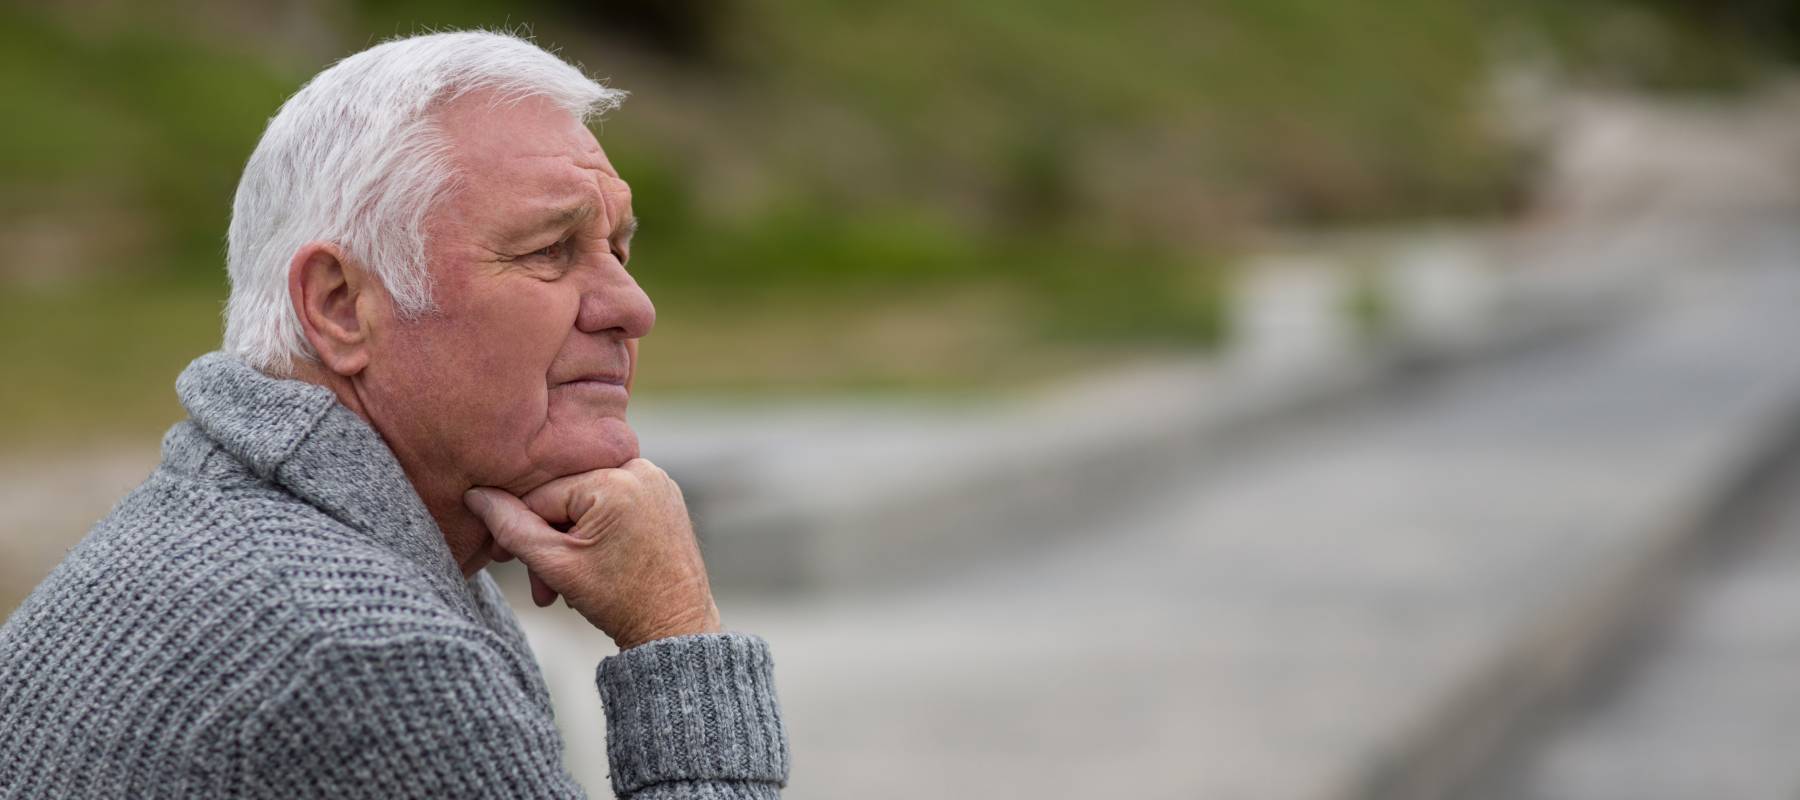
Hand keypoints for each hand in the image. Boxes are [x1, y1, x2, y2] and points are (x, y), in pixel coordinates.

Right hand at [464, 458, 720, 648]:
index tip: (503, 562)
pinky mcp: (663, 495)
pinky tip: (591, 566)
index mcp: (615, 479)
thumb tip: (475, 494)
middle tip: (539, 586)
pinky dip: (594, 532)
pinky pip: (612, 502)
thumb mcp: (554, 565)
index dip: (518, 530)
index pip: (540, 495)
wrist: (676, 629)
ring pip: (586, 502)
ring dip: (568, 542)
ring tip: (564, 586)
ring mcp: (656, 480)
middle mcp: (640, 468)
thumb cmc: (619, 601)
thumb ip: (510, 527)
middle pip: (564, 497)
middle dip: (547, 542)